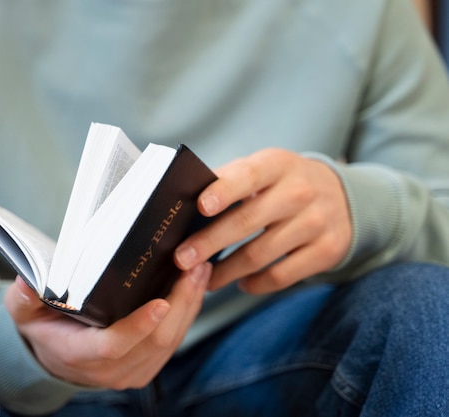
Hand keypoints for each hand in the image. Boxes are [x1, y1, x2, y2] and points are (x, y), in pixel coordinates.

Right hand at [4, 263, 209, 388]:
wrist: (56, 356)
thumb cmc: (43, 327)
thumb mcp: (24, 312)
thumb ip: (24, 298)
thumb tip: (27, 281)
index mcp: (80, 355)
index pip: (114, 345)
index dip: (139, 326)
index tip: (162, 301)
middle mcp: (110, 370)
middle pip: (154, 342)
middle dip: (180, 304)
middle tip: (194, 268)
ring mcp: (132, 372)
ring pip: (171, 343)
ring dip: (190, 306)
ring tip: (200, 270)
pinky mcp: (146, 367)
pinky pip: (173, 344)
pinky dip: (188, 315)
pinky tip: (195, 288)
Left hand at [174, 148, 351, 293]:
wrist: (345, 198)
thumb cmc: (283, 184)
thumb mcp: (263, 170)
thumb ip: (227, 181)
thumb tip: (182, 203)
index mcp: (277, 164)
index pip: (247, 176)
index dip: (223, 191)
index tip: (200, 207)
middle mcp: (300, 191)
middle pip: (247, 221)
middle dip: (209, 243)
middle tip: (182, 259)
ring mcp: (317, 222)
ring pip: (260, 254)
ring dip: (226, 271)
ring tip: (203, 279)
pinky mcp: (327, 251)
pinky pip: (281, 276)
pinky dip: (255, 284)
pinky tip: (241, 283)